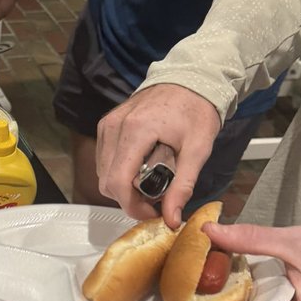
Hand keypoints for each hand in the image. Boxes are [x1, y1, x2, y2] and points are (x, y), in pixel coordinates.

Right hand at [96, 85, 220, 225]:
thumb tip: (171, 220)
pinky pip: (103, 159)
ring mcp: (107, 124)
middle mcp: (115, 127)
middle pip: (107, 181)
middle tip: (154, 199)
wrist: (190, 79)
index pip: (118, 182)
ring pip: (103, 173)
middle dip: (128, 198)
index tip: (152, 213)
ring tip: (149, 182)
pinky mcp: (106, 124)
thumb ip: (183, 187)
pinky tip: (139, 169)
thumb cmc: (196, 111)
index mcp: (136, 131)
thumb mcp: (198, 150)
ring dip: (122, 186)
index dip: (132, 206)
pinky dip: (118, 172)